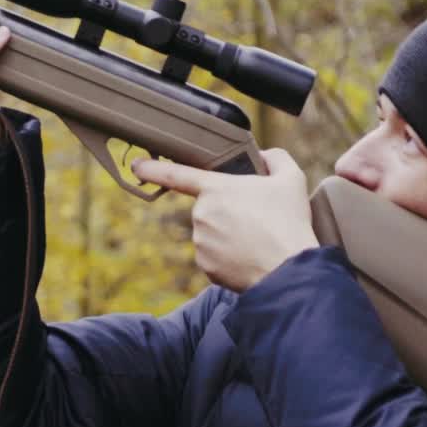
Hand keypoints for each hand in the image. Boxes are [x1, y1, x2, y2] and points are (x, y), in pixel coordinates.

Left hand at [130, 148, 318, 292]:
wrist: (287, 269)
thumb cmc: (288, 222)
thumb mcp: (290, 178)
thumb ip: (274, 158)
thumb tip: (263, 157)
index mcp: (216, 189)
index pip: (176, 174)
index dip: (153, 169)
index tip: (136, 166)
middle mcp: (201, 214)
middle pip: (210, 208)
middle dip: (228, 212)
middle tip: (256, 220)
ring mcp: (201, 242)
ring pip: (212, 233)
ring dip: (229, 234)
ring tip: (256, 239)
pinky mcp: (205, 266)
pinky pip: (214, 256)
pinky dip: (229, 256)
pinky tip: (248, 256)